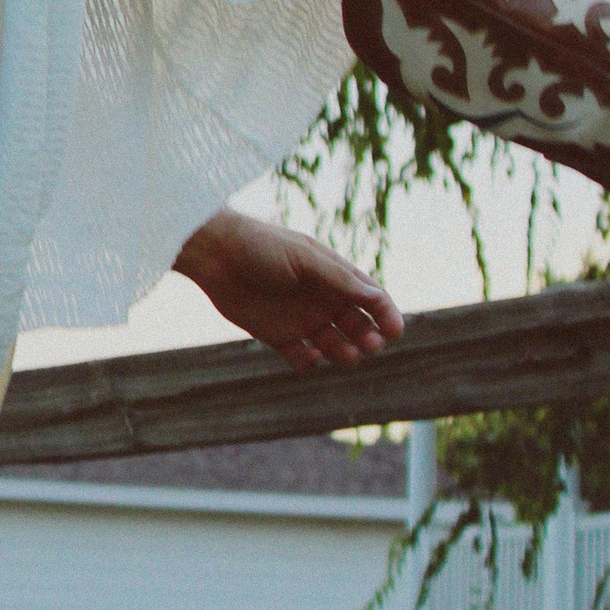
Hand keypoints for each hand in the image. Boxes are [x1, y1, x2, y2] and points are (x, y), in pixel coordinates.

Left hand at [172, 209, 404, 370]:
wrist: (215, 255)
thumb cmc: (262, 247)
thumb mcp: (304, 258)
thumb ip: (339, 279)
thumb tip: (376, 297)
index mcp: (334, 277)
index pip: (372, 300)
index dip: (386, 315)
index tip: (394, 331)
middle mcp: (323, 301)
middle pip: (358, 327)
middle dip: (369, 339)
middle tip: (370, 344)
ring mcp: (302, 320)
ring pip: (335, 347)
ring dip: (345, 353)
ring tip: (345, 354)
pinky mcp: (278, 337)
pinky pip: (302, 358)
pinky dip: (310, 362)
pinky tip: (309, 356)